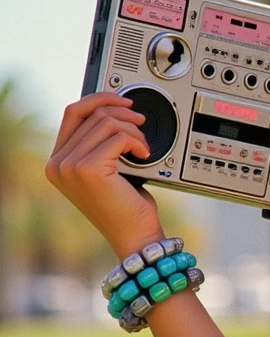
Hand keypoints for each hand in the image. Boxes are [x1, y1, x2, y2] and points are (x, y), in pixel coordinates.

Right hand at [45, 93, 164, 258]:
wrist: (135, 236)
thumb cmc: (127, 207)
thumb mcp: (109, 171)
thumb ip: (100, 145)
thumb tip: (114, 114)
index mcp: (57, 161)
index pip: (73, 113)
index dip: (99, 100)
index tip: (124, 102)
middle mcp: (57, 164)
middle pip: (92, 114)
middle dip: (123, 114)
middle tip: (142, 123)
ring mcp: (69, 167)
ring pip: (107, 123)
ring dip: (133, 131)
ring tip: (144, 147)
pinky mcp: (88, 169)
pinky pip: (118, 136)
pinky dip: (136, 141)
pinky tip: (144, 155)